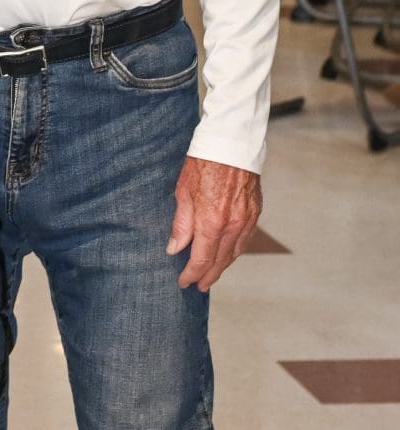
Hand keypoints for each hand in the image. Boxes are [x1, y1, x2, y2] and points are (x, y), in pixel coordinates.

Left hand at [168, 155, 260, 291]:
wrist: (231, 143)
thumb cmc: (202, 163)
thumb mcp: (183, 192)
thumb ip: (181, 224)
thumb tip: (175, 249)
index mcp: (212, 221)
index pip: (202, 259)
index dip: (192, 274)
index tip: (184, 282)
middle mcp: (233, 224)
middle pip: (220, 261)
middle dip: (208, 276)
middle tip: (198, 286)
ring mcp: (247, 219)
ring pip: (235, 252)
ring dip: (222, 266)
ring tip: (210, 274)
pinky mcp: (255, 211)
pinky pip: (244, 239)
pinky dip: (234, 250)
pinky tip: (226, 254)